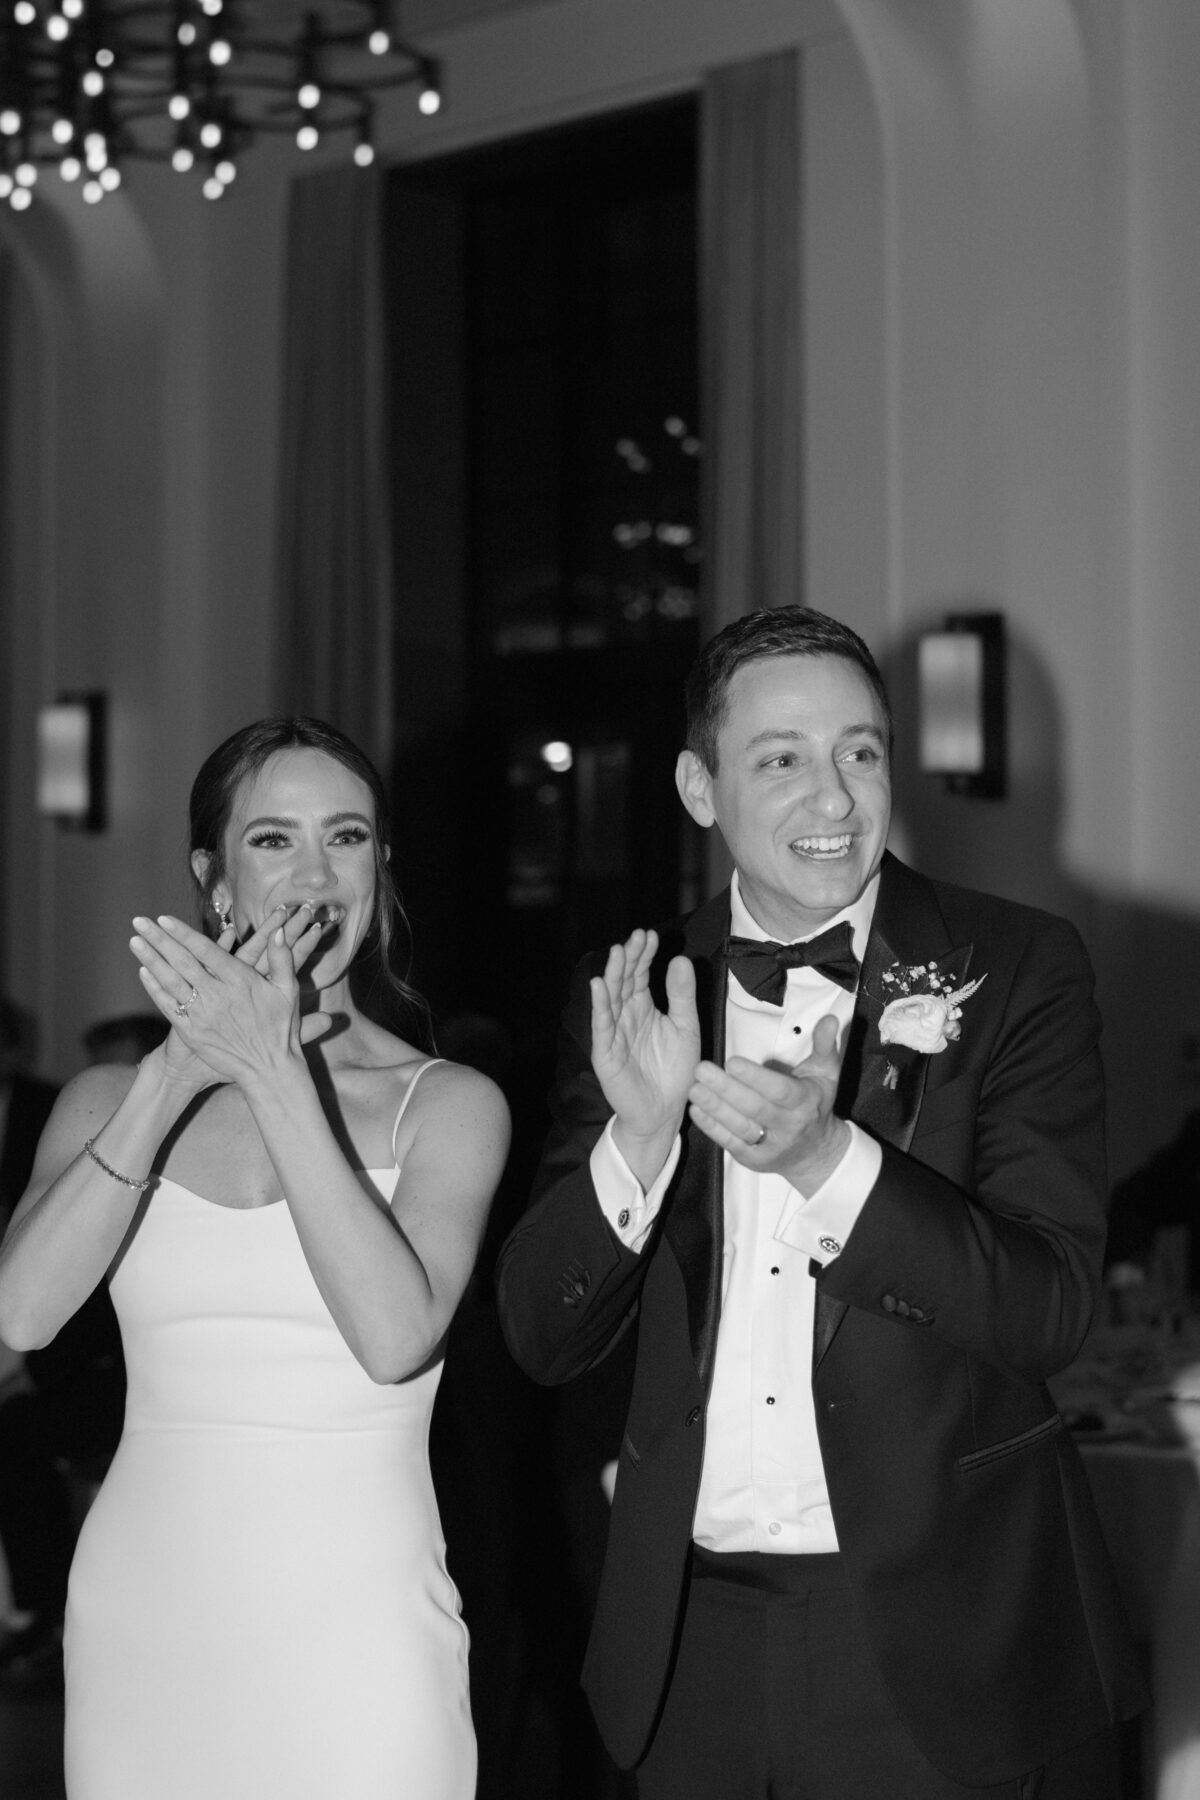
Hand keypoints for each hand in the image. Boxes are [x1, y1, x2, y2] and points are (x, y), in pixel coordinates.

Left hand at [130, 905, 331, 1091]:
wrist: (268, 1070)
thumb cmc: (281, 1029)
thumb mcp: (288, 991)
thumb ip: (282, 960)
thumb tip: (276, 934)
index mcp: (240, 981)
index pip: (206, 950)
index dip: (184, 933)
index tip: (165, 919)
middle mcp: (217, 995)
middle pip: (182, 961)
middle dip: (159, 939)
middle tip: (139, 921)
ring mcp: (202, 1014)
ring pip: (171, 981)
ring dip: (151, 959)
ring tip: (134, 941)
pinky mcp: (192, 1033)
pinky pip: (169, 1006)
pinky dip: (154, 989)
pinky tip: (143, 972)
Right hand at [590, 929, 700, 1149]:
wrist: (665, 1112)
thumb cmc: (674, 1071)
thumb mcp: (686, 1027)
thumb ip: (682, 995)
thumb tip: (679, 959)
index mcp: (643, 1008)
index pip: (640, 975)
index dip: (644, 955)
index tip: (650, 936)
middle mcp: (625, 1017)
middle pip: (624, 981)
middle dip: (629, 958)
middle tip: (637, 936)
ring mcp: (613, 1034)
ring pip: (610, 998)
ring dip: (613, 975)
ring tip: (618, 952)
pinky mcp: (606, 1054)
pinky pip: (601, 1026)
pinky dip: (599, 1006)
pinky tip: (600, 985)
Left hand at [687, 1013, 850, 1194]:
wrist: (816, 1153)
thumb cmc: (816, 1103)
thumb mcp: (826, 1073)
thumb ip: (823, 1044)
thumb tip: (830, 1018)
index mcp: (806, 1103)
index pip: (780, 1090)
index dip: (755, 1077)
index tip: (732, 1061)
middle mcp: (789, 1127)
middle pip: (755, 1108)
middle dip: (726, 1089)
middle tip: (701, 1069)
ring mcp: (771, 1147)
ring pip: (740, 1127)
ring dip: (714, 1108)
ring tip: (694, 1088)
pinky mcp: (754, 1160)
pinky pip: (730, 1143)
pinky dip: (712, 1127)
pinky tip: (697, 1110)